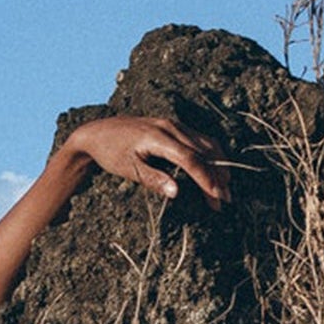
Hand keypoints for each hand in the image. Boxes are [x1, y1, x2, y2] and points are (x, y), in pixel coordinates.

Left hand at [69, 116, 230, 210]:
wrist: (99, 132)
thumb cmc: (111, 153)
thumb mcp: (128, 169)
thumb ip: (153, 179)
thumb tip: (177, 192)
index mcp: (160, 138)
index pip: (190, 159)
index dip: (205, 178)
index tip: (216, 195)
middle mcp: (172, 127)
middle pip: (203, 152)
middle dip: (217, 176)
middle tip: (225, 199)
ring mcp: (175, 125)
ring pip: (205, 144)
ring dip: (218, 165)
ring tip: (224, 187)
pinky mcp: (174, 127)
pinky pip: (199, 140)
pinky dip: (210, 155)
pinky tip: (215, 170)